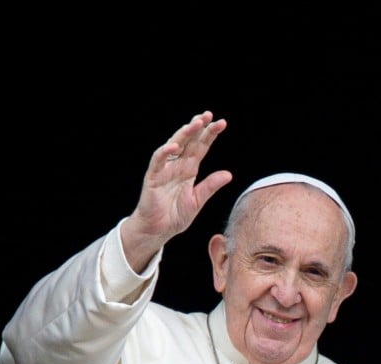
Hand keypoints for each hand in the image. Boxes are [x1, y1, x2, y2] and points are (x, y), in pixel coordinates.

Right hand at [120, 111, 232, 270]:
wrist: (158, 230)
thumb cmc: (175, 216)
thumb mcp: (197, 200)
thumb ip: (210, 186)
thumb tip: (228, 174)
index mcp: (189, 170)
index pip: (201, 147)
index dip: (210, 135)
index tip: (222, 123)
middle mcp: (177, 166)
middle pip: (189, 142)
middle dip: (198, 127)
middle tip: (209, 115)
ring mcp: (164, 169)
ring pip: (174, 145)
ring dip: (184, 134)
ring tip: (196, 123)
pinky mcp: (152, 177)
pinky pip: (158, 161)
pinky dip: (164, 152)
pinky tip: (174, 145)